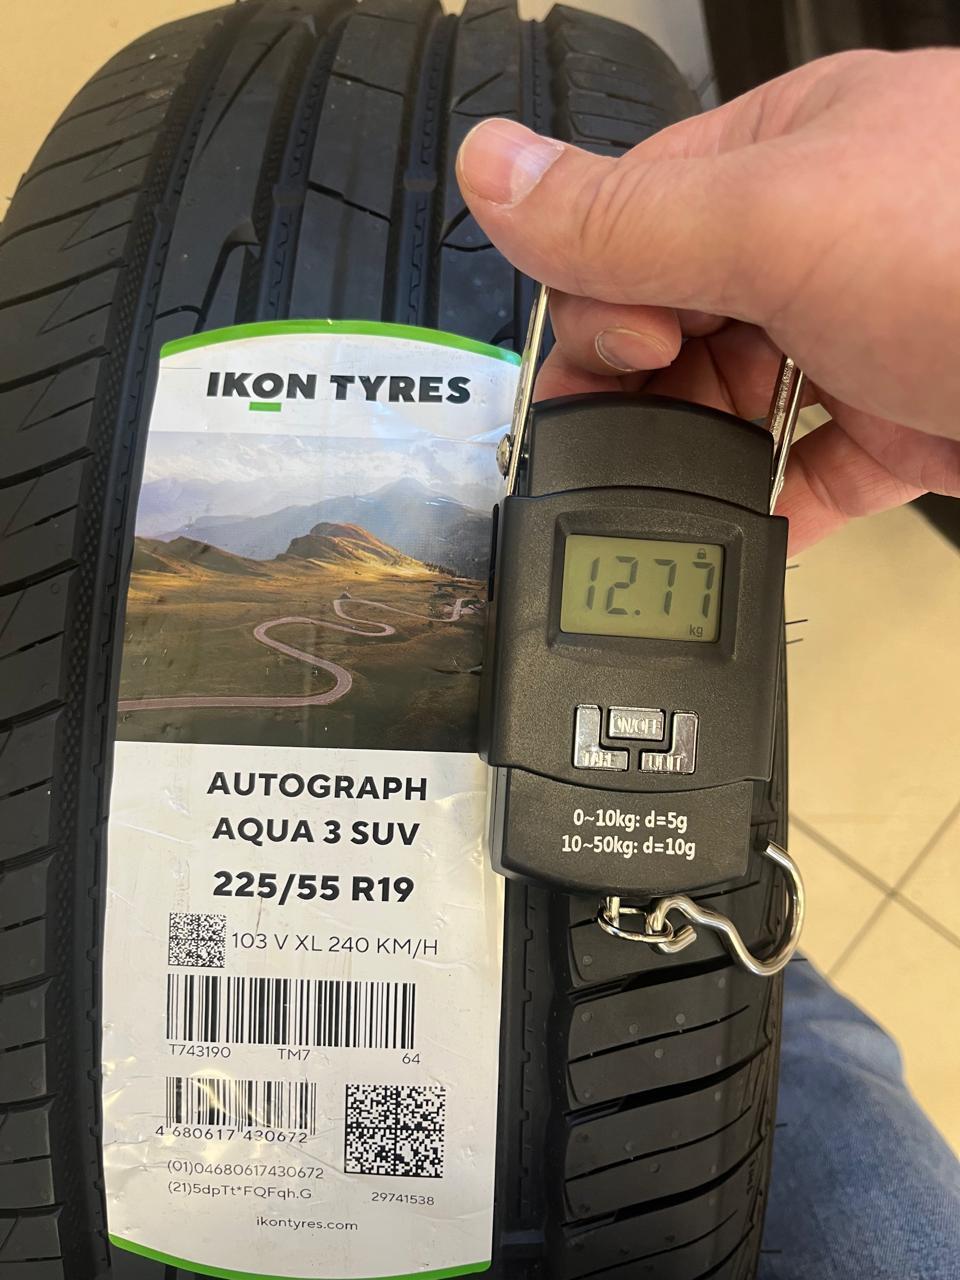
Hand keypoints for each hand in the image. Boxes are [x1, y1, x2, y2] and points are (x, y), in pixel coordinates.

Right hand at [456, 50, 959, 550]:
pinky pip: (809, 470)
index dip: (602, 293)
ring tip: (674, 489)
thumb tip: (491, 170)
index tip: (617, 354)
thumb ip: (630, 218)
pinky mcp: (909, 424)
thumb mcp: (783, 223)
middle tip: (627, 435)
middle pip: (680, 314)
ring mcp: (868, 336)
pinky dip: (766, 507)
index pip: (640, 214)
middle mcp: (828, 237)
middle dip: (641, 381)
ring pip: (737, 398)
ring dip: (695, 450)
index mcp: (792, 149)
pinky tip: (739, 533)